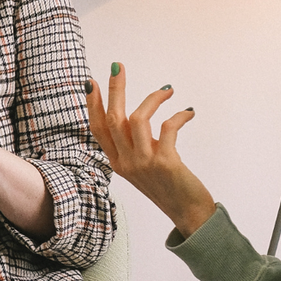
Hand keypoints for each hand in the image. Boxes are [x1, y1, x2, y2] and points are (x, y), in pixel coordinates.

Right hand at [86, 63, 216, 236]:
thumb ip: (136, 145)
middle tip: (118, 67)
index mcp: (117, 163)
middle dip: (115, 89)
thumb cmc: (168, 187)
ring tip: (167, 91)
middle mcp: (126, 163)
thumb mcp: (143, 166)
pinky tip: (188, 113)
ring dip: (152, 99)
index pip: (98, 129)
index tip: (92, 83)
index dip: (93, 105)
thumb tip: (137, 118)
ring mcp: (144, 163)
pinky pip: (167, 128)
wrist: (189, 213)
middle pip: (113, 119)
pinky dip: (178, 116)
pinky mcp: (165, 163)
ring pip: (136, 120)